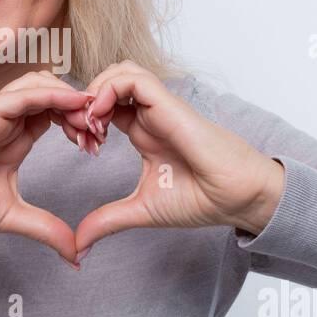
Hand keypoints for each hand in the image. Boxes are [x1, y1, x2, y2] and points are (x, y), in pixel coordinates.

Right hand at [0, 71, 97, 267]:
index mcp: (14, 139)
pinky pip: (22, 95)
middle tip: (99, 133)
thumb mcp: (11, 217)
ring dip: (70, 98)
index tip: (96, 145)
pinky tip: (75, 103)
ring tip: (90, 120)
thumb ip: (45, 229)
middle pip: (53, 95)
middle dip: (82, 108)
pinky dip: (51, 94)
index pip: (55, 115)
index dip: (80, 123)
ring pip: (40, 85)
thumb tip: (76, 254)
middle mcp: (6, 122)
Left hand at [74, 61, 284, 259]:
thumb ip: (107, 221)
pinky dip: (109, 90)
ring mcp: (160, 107)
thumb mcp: (141, 210)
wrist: (237, 198)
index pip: (104, 106)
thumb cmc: (201, 199)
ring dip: (95, 91)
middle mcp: (149, 114)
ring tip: (90, 124)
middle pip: (108, 81)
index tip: (81, 147)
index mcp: (142, 131)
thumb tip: (79, 245)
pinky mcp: (170, 104)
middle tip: (79, 132)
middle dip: (84, 101)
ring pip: (120, 71)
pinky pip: (134, 78)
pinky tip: (101, 119)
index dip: (84, 118)